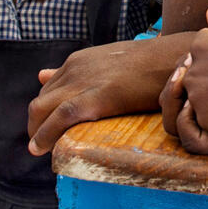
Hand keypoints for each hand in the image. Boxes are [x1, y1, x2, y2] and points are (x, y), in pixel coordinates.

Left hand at [27, 36, 186, 154]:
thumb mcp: (110, 61)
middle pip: (41, 100)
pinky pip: (59, 118)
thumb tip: (43, 73)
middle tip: (43, 143)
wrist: (170, 58)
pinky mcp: (93, 97)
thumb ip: (81, 71)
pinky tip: (41, 150)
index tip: (49, 126)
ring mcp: (82, 82)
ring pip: (41, 109)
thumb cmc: (149, 62)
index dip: (46, 110)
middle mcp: (74, 69)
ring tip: (40, 149)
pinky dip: (44, 135)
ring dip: (36, 132)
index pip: (49, 88)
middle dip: (37, 123)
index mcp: (79, 60)